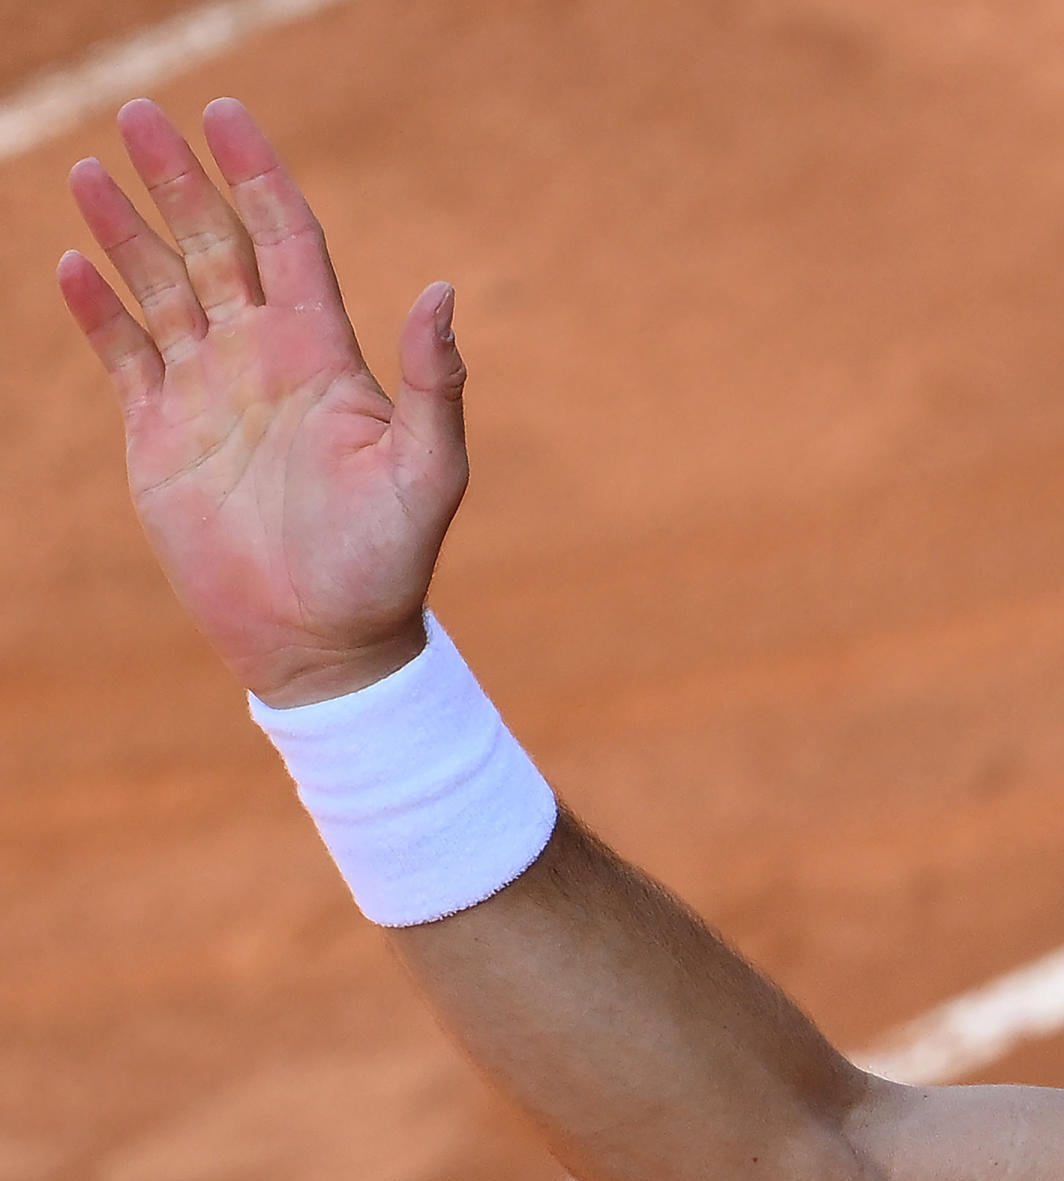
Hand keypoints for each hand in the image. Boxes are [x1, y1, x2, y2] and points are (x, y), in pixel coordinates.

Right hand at [57, 99, 465, 706]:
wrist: (325, 641)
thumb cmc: (390, 561)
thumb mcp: (430, 470)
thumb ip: (436, 381)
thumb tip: (443, 288)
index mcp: (323, 354)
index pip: (285, 239)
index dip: (258, 176)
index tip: (227, 116)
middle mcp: (262, 359)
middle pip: (213, 245)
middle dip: (178, 180)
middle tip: (141, 111)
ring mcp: (208, 392)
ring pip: (160, 288)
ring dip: (126, 230)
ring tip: (89, 168)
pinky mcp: (160, 435)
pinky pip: (125, 355)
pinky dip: (99, 311)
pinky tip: (75, 264)